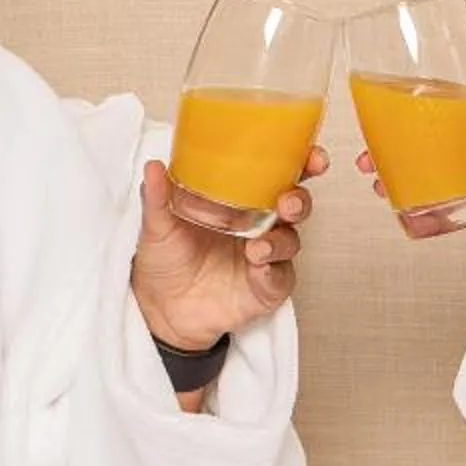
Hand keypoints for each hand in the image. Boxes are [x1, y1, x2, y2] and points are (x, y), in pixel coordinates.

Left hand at [130, 148, 325, 368]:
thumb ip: (158, 198)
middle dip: (298, 200)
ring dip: (280, 240)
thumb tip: (153, 167)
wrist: (162, 308)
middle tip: (287, 202)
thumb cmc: (167, 260)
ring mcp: (266, 256)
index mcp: (241, 201)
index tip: (312, 157)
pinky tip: (259, 265)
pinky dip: (272, 271)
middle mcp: (259, 225)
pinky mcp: (266, 287)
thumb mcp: (158, 226)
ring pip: (289, 240)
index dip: (301, 163)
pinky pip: (279, 276)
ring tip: (258, 247)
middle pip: (295, 205)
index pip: (278, 175)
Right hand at [355, 111, 465, 333]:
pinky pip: (445, 214)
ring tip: (376, 181)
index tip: (388, 104)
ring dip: (404, 178)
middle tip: (370, 154)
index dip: (421, 105)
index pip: (458, 109)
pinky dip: (423, 215)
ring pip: (434, 177)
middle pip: (435, 144)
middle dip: (400, 145)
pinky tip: (402, 215)